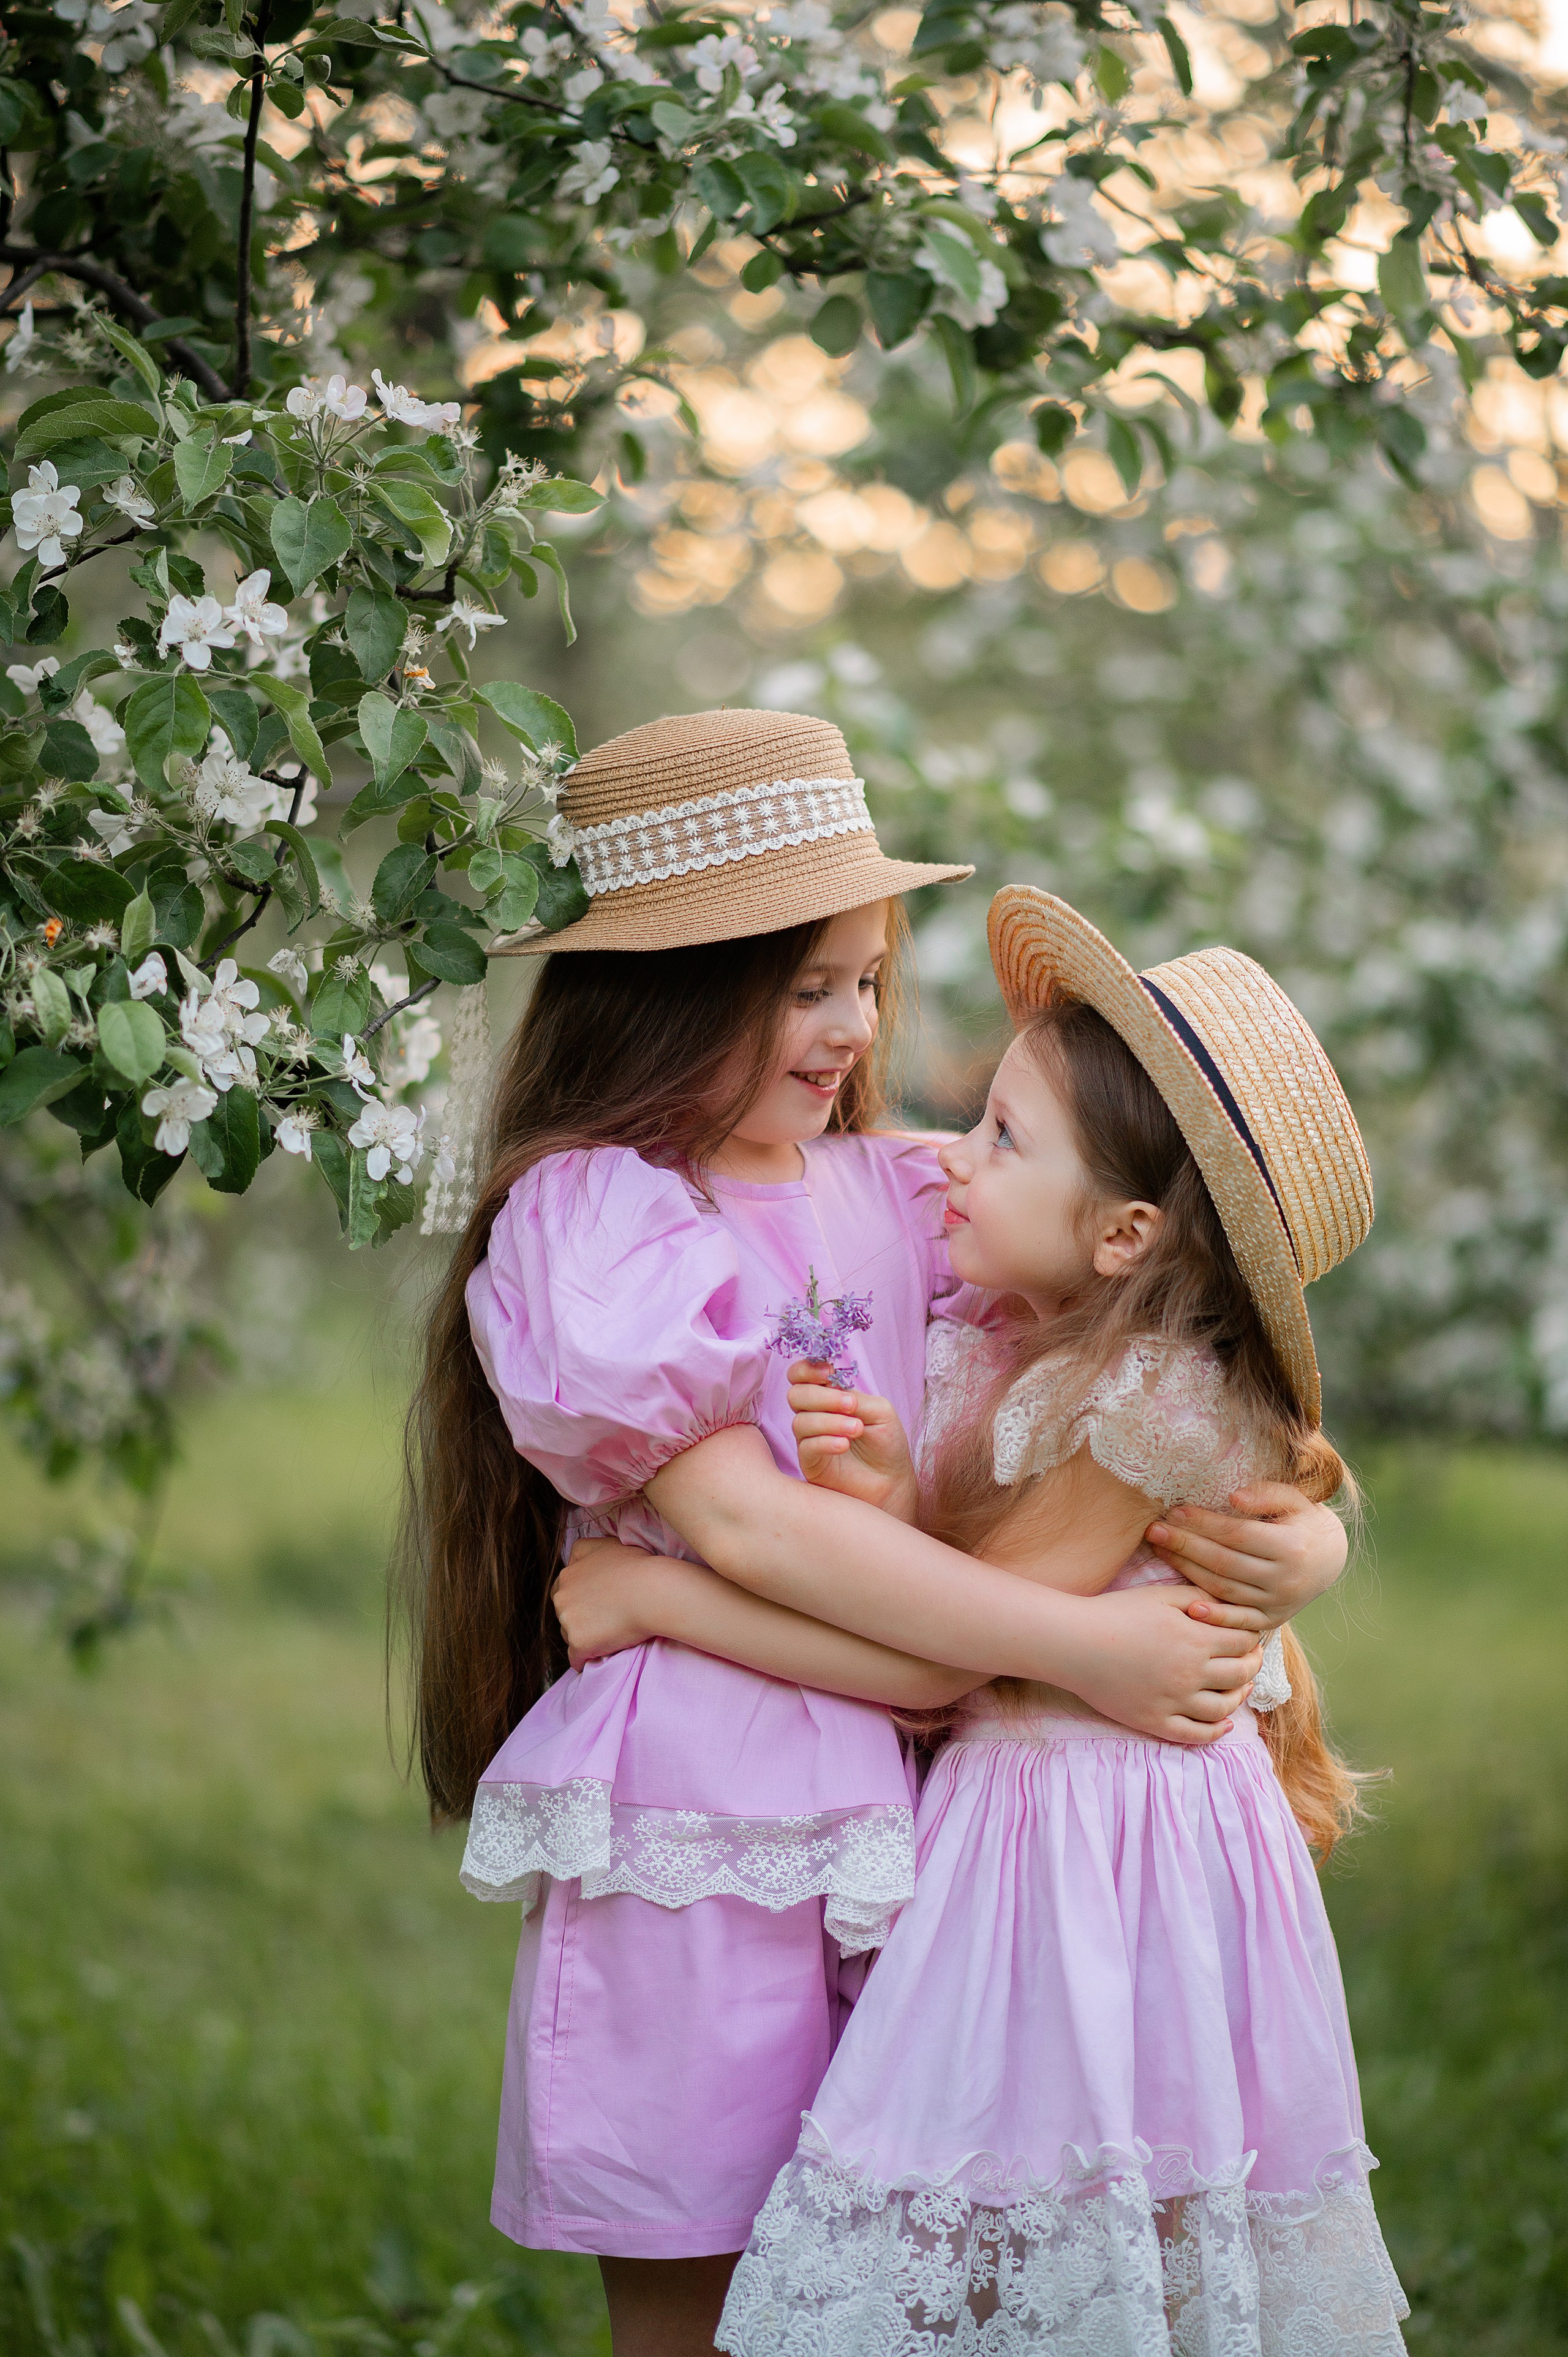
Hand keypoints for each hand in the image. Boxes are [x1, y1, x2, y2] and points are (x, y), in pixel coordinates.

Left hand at [552, 1536, 660, 1665]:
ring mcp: (568, 1622)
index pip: (563, 1593)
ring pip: (570, 1636)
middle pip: (564, 1615)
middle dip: (581, 1618)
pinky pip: (577, 1660)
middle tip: (607, 1618)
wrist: (654, 1592)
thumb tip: (572, 1560)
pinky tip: (601, 1654)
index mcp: (567, 1575)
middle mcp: (562, 1598)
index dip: (581, 1600)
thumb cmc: (637, 1567)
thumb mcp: (606, 1544)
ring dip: (585, 1637)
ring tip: (610, 1633)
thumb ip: (583, 1550)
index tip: (599, 1604)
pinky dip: (587, 1659)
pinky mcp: (579, 1643)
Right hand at [787, 1359, 918, 1520]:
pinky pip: (806, 1447)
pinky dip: (825, 1442)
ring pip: (800, 1422)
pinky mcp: (810, 1463)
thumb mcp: (879, 1411)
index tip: (829, 1373)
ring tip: (857, 1429)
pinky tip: (844, 1445)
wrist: (892, 1481)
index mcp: (829, 1397)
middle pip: (795, 1395)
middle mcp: (814, 1415)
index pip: (801, 1375)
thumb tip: (832, 1387)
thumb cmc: (887, 1443)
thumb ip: (854, 1397)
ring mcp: (809, 1439)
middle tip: (852, 1406)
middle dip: (823, 1397)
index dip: (807, 1369)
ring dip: (830, 1422)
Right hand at [1064, 1581, 1264, 1744]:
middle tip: (1251, 1659)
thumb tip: (1228, 1608)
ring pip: (1223, 1708)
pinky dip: (1215, 1732)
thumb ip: (1197, 1598)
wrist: (1074, 1643)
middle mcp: (1190, 1673)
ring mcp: (1173, 1701)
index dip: (1251, 1638)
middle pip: (1240, 1675)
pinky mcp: (1155, 1721)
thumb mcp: (1160, 1595)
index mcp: (1195, 1639)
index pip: (1243, 1642)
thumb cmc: (1116, 1612)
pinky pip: (1195, 1735)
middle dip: (1251, 1665)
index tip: (1249, 1636)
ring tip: (1240, 1688)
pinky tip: (1223, 1725)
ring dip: (1239, 1697)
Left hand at [1144, 1484, 1347, 1629]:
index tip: (1175, 1511)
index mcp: (1291, 1546)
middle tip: (1154, 1531)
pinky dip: (1215, 1617)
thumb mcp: (1296, 1500)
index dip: (1204, 1523)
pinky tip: (1188, 1607)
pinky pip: (1239, 1621)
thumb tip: (1232, 1499)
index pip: (1237, 1535)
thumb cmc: (1304, 1521)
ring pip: (1225, 1589)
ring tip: (1160, 1552)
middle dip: (1185, 1545)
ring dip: (1188, 1572)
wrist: (1331, 1559)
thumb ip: (1266, 1495)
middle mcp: (1285, 1579)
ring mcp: (1278, 1603)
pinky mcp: (1272, 1620)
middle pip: (1224, 1562)